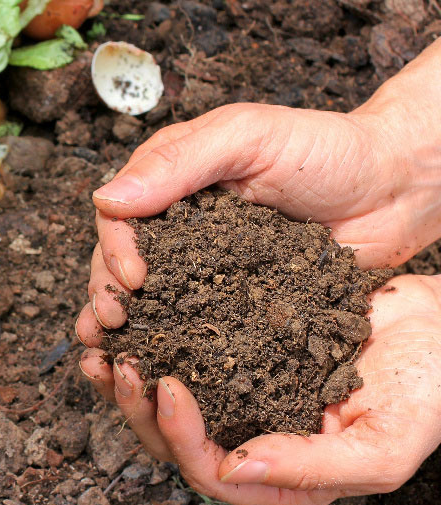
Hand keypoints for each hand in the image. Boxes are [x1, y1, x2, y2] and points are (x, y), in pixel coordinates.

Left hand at [79, 275, 440, 504]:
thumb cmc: (427, 390)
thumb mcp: (383, 443)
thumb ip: (313, 467)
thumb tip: (233, 467)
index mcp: (282, 476)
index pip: (210, 471)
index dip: (179, 435)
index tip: (165, 384)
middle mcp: (252, 438)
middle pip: (174, 439)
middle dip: (137, 405)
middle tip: (118, 361)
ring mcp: (241, 393)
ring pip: (167, 397)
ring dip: (129, 374)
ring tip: (102, 341)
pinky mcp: (235, 349)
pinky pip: (181, 348)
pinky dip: (152, 333)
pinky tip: (131, 313)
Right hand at [80, 42, 440, 337]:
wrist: (397, 188)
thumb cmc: (327, 149)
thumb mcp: (248, 137)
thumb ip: (178, 163)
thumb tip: (106, 199)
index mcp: (171, 179)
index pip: (119, 215)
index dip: (113, 248)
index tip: (132, 278)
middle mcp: (180, 224)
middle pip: (122, 261)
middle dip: (107, 293)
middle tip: (112, 324)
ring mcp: (207, 264)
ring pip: (152, 297)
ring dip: (128, 326)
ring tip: (114, 356)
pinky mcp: (237, 300)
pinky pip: (198, 323)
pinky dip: (173, 344)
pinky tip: (159, 367)